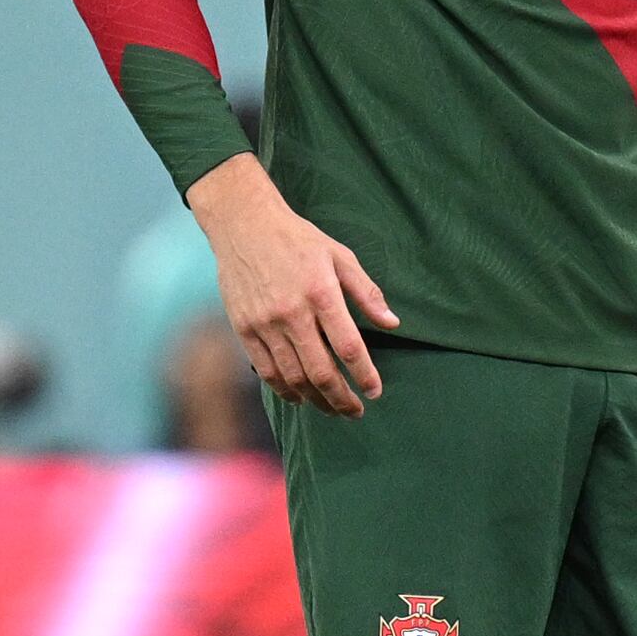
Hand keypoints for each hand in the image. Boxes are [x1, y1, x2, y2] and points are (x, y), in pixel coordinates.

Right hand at [189, 154, 396, 416]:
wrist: (244, 225)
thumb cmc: (297, 238)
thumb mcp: (339, 256)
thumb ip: (367, 292)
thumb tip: (392, 323)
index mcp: (321, 293)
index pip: (348, 347)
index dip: (364, 375)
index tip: (374, 392)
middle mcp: (292, 313)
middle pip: (321, 372)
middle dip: (342, 399)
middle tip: (355, 411)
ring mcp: (265, 324)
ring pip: (294, 377)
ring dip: (316, 400)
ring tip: (331, 409)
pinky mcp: (244, 328)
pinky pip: (266, 370)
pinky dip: (284, 390)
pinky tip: (299, 398)